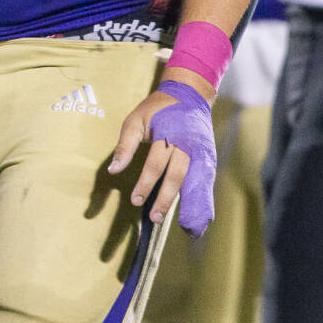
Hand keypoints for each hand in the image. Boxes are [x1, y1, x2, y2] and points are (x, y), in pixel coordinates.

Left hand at [108, 78, 216, 236]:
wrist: (189, 93)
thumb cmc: (156, 109)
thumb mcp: (135, 120)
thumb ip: (125, 146)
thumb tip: (113, 171)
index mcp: (168, 134)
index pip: (155, 164)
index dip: (145, 184)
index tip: (135, 201)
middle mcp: (188, 145)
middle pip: (177, 175)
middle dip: (166, 199)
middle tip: (154, 218)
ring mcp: (202, 151)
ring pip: (197, 181)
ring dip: (192, 205)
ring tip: (188, 228)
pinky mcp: (209, 157)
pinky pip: (207, 181)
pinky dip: (205, 199)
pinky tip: (202, 217)